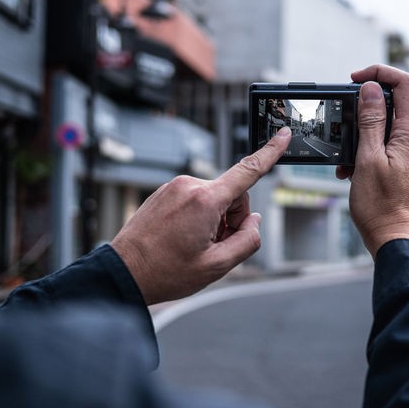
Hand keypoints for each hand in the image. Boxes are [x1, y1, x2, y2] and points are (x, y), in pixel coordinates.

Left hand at [110, 128, 291, 304]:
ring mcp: (173, 187)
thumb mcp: (217, 266)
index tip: (284, 134)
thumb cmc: (165, 272)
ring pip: (214, 199)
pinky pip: (194, 200)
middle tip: (216, 246)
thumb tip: (253, 222)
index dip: (271, 153)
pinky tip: (183, 239)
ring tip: (195, 245)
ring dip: (214, 219)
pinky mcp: (164, 193)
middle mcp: (189, 186)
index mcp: (205, 200)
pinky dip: (198, 217)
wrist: (124, 273)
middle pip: (232, 195)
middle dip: (232, 219)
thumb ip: (247, 241)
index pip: (248, 170)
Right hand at [336, 64, 408, 255]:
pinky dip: (366, 152)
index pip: (404, 85)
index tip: (355, 79)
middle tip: (343, 122)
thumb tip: (371, 89)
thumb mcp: (367, 159)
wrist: (396, 242)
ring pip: (386, 129)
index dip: (379, 74)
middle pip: (394, 105)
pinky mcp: (406, 169)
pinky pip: (386, 148)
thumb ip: (370, 121)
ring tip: (346, 160)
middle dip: (364, 110)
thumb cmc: (382, 208)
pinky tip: (352, 171)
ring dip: (361, 136)